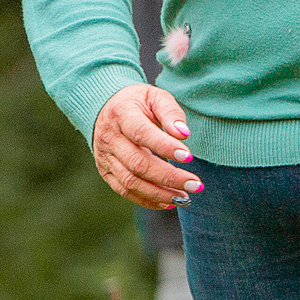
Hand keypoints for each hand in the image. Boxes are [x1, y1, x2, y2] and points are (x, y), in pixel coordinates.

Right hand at [94, 84, 199, 210]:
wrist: (104, 106)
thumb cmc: (138, 102)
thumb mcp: (156, 97)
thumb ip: (171, 113)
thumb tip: (184, 134)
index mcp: (121, 115)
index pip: (141, 134)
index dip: (165, 147)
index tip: (188, 157)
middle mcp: (109, 138)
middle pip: (138, 163)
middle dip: (169, 177)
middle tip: (196, 185)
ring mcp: (105, 157)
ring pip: (130, 181)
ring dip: (160, 193)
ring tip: (185, 197)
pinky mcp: (106, 171)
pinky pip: (124, 190)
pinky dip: (146, 200)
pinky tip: (168, 202)